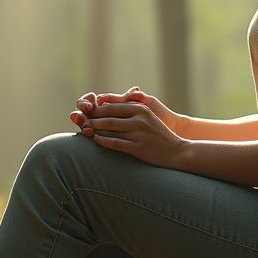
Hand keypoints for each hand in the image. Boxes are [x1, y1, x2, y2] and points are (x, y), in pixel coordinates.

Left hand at [69, 86, 183, 137]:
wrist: (177, 151)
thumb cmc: (159, 135)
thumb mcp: (147, 117)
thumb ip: (131, 111)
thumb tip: (109, 106)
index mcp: (140, 109)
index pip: (113, 105)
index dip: (97, 108)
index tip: (86, 111)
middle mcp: (139, 118)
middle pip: (108, 115)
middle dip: (92, 117)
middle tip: (80, 120)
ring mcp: (138, 133)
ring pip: (109, 128)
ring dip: (94, 128)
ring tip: (84, 129)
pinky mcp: (138, 147)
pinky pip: (115, 143)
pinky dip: (102, 140)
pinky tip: (95, 140)